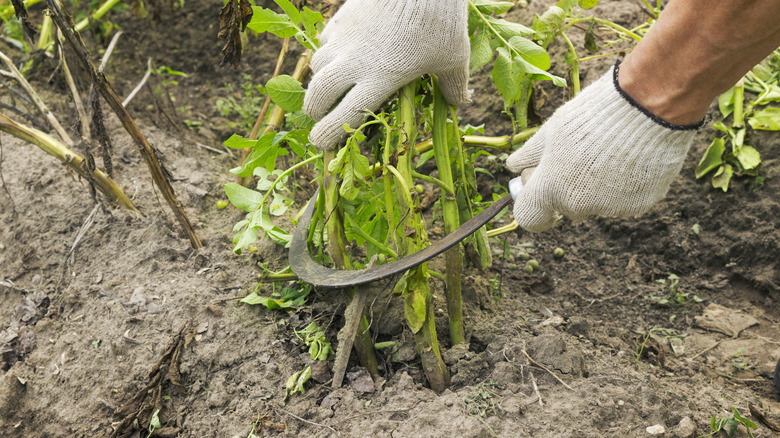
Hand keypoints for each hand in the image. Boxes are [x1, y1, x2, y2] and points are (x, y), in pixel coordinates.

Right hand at [304, 0, 470, 148]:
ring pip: (317, 67)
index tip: (320, 144)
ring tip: (332, 86)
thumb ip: (455, 86)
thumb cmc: (442, 21)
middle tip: (319, 117)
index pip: (344, 117)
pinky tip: (342, 54)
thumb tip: (462, 104)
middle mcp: (355, 62)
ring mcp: (344, 38)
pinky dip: (327, 53)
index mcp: (380, 80)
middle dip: (314, 111)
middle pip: (318, 95)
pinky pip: (324, 42)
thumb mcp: (454, 58)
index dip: (328, 135)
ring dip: (320, 81)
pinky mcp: (342, 18)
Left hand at [506, 64, 699, 232]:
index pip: (528, 218)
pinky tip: (629, 159)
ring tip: (609, 152)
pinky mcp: (639, 205)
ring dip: (596, 187)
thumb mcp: (552, 129)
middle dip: (567, 188)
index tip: (537, 194)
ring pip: (596, 203)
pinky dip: (623, 185)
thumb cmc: (593, 114)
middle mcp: (579, 205)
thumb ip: (530, 153)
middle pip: (565, 208)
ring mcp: (610, 208)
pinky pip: (623, 201)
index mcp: (551, 188)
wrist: (648, 107)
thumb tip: (513, 165)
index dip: (531, 207)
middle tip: (579, 157)